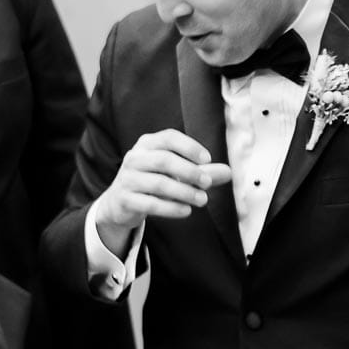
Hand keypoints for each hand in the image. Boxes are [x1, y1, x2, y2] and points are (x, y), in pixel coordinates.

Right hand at [91, 129, 230, 252]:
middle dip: (189, 171)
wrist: (119, 203)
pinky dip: (171, 208)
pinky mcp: (124, 199)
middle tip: (208, 183)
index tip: (208, 159)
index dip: (189, 147)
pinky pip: (150, 203)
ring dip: (184, 192)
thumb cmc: (152, 181)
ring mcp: (127, 178)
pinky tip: (186, 211)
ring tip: (202, 200)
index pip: (168, 137)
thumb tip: (229, 172)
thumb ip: (202, 172)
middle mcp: (135, 157)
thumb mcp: (176, 173)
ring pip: (159, 183)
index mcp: (147, 144)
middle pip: (164, 160)